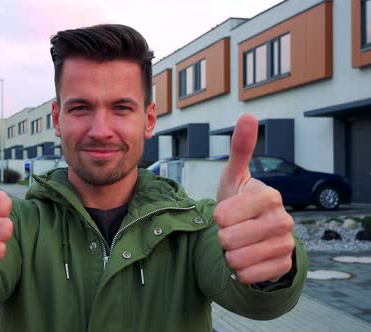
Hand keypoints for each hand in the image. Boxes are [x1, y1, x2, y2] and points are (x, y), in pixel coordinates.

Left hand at [214, 114, 293, 283]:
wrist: (255, 236)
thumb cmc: (240, 204)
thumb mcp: (234, 178)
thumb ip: (240, 149)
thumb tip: (248, 115)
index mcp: (268, 196)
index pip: (224, 216)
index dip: (217, 218)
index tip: (224, 214)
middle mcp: (282, 220)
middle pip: (229, 239)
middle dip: (222, 238)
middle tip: (230, 232)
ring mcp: (286, 244)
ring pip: (238, 259)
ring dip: (229, 256)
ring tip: (236, 246)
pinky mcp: (283, 266)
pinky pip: (249, 276)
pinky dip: (240, 272)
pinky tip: (246, 261)